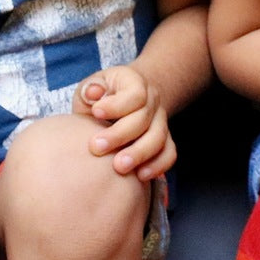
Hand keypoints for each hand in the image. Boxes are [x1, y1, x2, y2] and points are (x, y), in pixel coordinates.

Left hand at [74, 65, 174, 179]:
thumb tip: (93, 93)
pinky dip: (158, 166)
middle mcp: (152, 101)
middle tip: (96, 147)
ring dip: (139, 154)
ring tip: (119, 167)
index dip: (116, 105)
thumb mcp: (93, 87)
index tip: (96, 113)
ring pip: (158, 138)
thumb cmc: (102, 97)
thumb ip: (91, 90)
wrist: (123, 103)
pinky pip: (169, 153)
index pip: (135, 94)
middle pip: (144, 119)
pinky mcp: (164, 141)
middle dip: (120, 135)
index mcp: (135, 83)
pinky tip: (140, 176)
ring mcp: (161, 121)